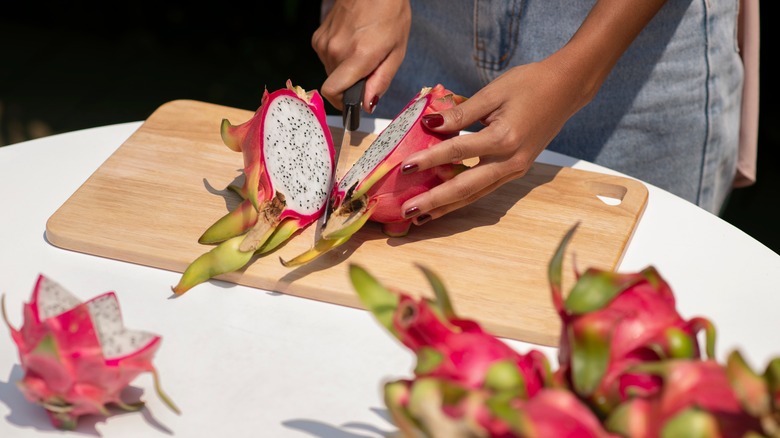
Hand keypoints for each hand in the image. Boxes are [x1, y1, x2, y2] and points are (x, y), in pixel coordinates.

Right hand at [312, 0, 410, 111]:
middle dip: (351, 83)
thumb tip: (367, 104)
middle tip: (369, 67)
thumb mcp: (396, 52)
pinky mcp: (318, 37)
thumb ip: (381, 81)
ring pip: (331, 72)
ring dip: (346, 69)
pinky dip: (339, 57)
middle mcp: (335, 50)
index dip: (342, 103)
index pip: (332, 92)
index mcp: (358, 55)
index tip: (354, 102)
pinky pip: (327, 58)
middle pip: (335, 84)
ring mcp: (324, 43)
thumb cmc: (390, 14)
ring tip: (362, 49)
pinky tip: (352, 42)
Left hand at [399, 59, 590, 225]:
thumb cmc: (529, 84)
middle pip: (465, 186)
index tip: (404, 167)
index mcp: (504, 138)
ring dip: (446, 206)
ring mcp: (515, 170)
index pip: (458, 151)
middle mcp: (511, 161)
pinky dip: (462, 198)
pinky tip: (444, 203)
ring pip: (475, 194)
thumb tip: (429, 124)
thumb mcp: (492, 93)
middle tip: (407, 210)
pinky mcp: (516, 170)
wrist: (566, 89)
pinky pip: (484, 189)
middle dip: (434, 200)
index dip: (429, 159)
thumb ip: (461, 113)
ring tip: (420, 216)